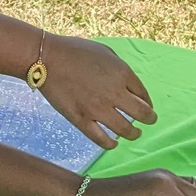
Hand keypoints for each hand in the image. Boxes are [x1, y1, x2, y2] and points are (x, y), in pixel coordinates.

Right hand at [38, 36, 156, 148]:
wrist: (46, 59)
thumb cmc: (75, 51)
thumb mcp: (105, 52)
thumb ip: (120, 68)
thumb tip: (127, 84)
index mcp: (122, 73)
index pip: (144, 94)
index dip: (148, 103)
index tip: (147, 106)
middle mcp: (114, 93)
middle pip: (142, 114)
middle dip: (149, 119)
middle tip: (149, 121)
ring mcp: (98, 109)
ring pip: (125, 130)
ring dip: (134, 133)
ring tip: (134, 134)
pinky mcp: (81, 120)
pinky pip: (101, 139)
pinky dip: (110, 144)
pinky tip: (113, 143)